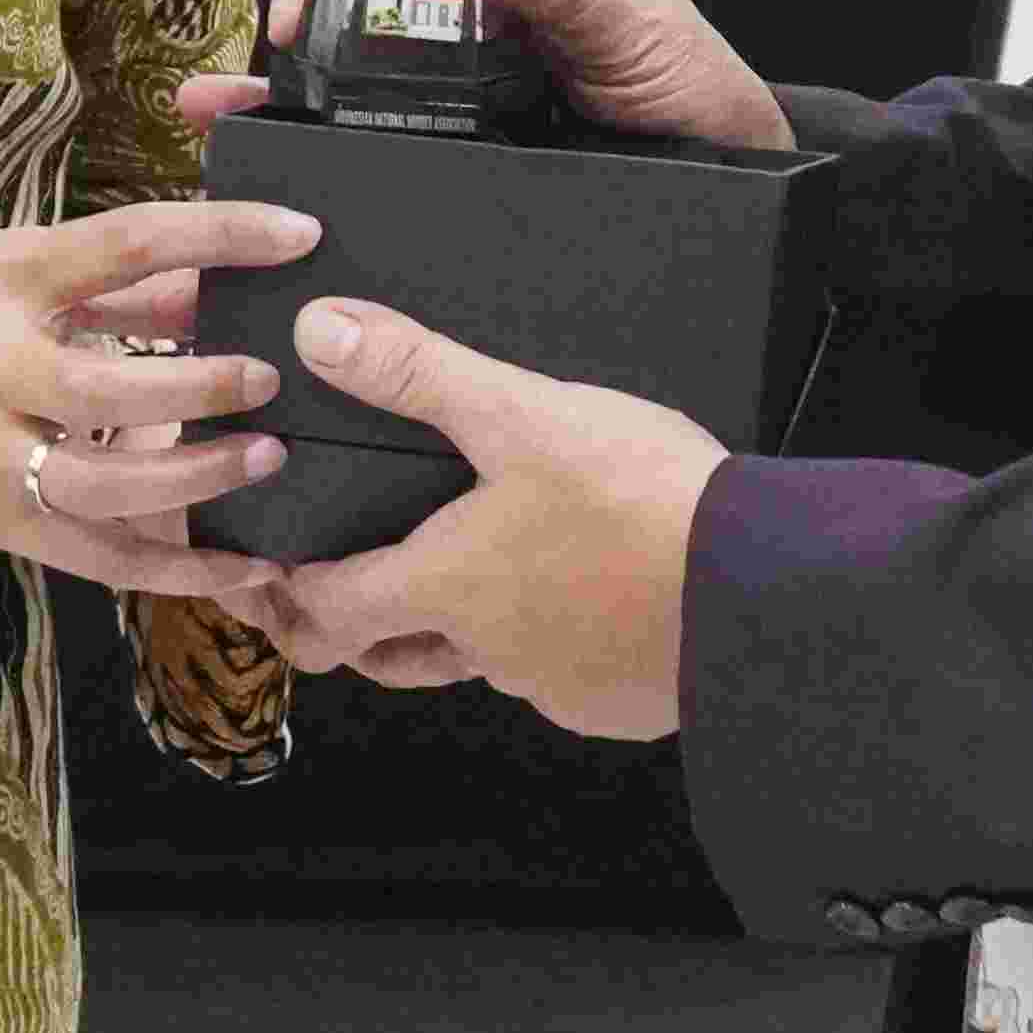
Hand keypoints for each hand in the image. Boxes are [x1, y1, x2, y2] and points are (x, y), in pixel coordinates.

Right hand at [0, 202, 317, 606]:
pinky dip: (174, 569)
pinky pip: (99, 558)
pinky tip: (239, 569)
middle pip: (113, 384)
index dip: (218, 235)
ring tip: (266, 457)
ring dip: (198, 476)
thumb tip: (210, 282)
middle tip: (272, 377)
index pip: (123, 244)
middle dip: (204, 384)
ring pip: (108, 484)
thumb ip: (103, 284)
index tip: (295, 233)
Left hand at [244, 299, 721, 739]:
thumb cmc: (642, 508)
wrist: (762, 590)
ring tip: (462, 574)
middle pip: (388, 656)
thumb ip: (421, 374)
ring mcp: (556, 683)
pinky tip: (572, 594)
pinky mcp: (616, 698)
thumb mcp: (524, 415)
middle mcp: (490, 650)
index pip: (331, 611)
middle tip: (336, 587)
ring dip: (454, 630)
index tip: (270, 574)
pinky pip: (558, 677)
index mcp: (448, 587)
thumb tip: (322, 334)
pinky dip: (546, 643)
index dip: (289, 594)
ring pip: (478, 663)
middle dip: (352, 627)